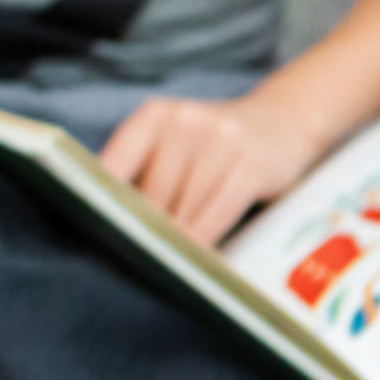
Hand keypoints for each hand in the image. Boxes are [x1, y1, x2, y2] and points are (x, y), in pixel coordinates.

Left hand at [98, 94, 326, 246]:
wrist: (282, 119)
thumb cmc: (212, 144)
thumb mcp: (173, 140)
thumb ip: (141, 168)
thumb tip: (108, 219)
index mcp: (154, 115)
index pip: (116, 162)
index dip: (104, 202)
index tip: (96, 233)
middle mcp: (185, 122)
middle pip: (152, 192)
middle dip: (143, 230)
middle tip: (131, 260)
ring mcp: (222, 140)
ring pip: (185, 206)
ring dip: (173, 240)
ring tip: (160, 264)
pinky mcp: (252, 165)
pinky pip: (219, 211)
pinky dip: (205, 236)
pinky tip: (195, 255)